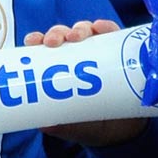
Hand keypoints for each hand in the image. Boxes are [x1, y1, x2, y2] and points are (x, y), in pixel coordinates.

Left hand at [20, 19, 142, 145]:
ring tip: (76, 36)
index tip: (32, 41)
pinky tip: (100, 27)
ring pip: (85, 32)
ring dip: (79, 29)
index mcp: (60, 68)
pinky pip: (112, 34)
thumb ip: (60, 125)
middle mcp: (78, 55)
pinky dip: (106, 27)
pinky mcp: (119, 52)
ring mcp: (98, 52)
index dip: (37, 40)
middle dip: (56, 33)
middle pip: (63, 36)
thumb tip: (45, 126)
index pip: (44, 48)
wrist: (125, 131)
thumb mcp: (73, 126)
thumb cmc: (91, 123)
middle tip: (53, 42)